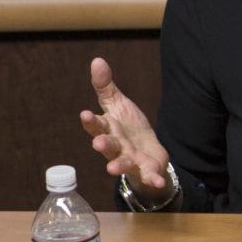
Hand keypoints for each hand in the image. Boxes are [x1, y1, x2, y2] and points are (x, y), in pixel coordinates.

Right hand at [80, 57, 171, 199]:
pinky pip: (149, 175)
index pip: (97, 124)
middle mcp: (116, 146)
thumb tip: (97, 60)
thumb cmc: (127, 127)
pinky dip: (152, 179)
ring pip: (122, 162)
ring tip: (112, 169)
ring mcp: (130, 159)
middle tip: (97, 143)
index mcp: (109, 129)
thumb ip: (106, 86)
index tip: (85, 114)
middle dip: (103, 144)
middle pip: (108, 145)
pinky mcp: (146, 169)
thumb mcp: (118, 104)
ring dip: (118, 165)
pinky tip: (157, 181)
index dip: (91, 121)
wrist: (147, 151)